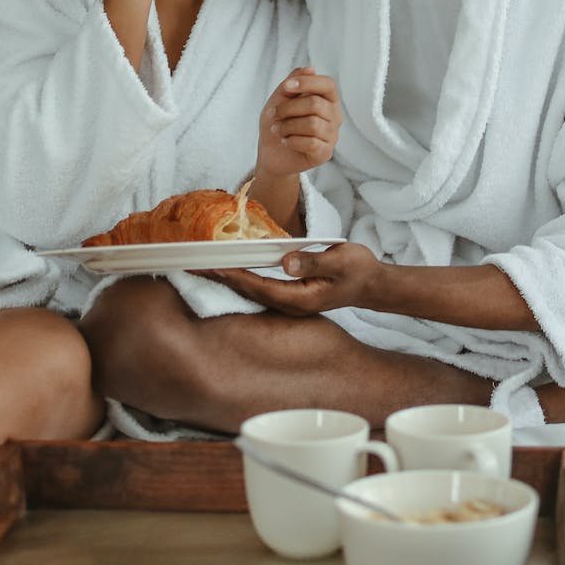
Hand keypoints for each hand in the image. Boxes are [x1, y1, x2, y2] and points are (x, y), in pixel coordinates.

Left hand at [202, 242, 382, 316]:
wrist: (372, 285)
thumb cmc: (359, 270)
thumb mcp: (341, 260)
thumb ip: (313, 261)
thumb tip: (286, 262)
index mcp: (299, 298)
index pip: (257, 286)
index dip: (232, 274)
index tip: (210, 265)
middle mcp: (290, 303)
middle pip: (248, 291)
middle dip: (220, 277)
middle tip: (192, 264)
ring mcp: (290, 301)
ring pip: (251, 290)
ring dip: (227, 278)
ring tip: (203, 266)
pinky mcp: (290, 295)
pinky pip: (260, 287)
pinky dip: (242, 277)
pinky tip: (231, 269)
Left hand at [254, 68, 340, 178]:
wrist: (271, 153)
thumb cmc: (277, 122)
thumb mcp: (279, 99)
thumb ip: (292, 82)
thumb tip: (310, 68)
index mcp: (327, 99)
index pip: (328, 84)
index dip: (308, 83)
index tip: (286, 87)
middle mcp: (334, 116)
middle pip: (315, 104)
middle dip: (288, 108)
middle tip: (272, 115)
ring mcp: (332, 136)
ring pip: (312, 124)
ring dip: (287, 126)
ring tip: (277, 130)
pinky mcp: (325, 153)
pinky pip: (311, 143)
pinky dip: (292, 141)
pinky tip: (286, 141)